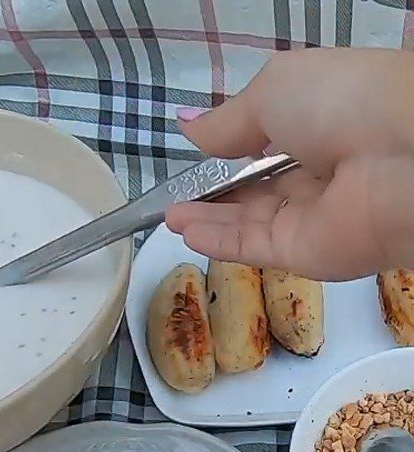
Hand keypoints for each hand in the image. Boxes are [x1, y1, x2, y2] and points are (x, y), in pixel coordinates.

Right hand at [165, 48, 413, 280]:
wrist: (401, 158)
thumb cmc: (342, 102)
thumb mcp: (274, 90)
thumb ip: (227, 120)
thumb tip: (187, 126)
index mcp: (320, 122)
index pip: (266, 143)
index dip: (229, 150)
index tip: (194, 155)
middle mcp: (317, 171)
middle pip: (254, 188)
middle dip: (213, 192)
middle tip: (174, 196)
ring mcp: (310, 217)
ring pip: (248, 221)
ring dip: (207, 218)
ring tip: (169, 215)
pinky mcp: (303, 254)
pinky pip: (253, 246)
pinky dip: (218, 240)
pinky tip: (186, 231)